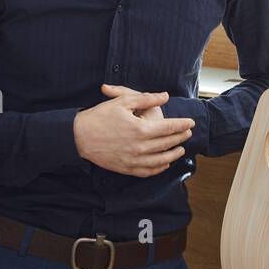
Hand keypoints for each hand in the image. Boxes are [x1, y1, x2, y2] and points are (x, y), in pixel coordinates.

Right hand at [74, 84, 193, 176]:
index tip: (190, 122)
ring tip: (180, 149)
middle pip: (167, 144)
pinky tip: (164, 164)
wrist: (79, 136)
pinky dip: (159, 169)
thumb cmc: (100, 116)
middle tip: (188, 133)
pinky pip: (147, 171)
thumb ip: (146, 98)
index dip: (182, 125)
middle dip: (180, 138)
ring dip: (173, 155)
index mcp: (140, 129)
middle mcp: (139, 147)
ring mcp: (133, 160)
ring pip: (160, 160)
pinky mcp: (126, 168)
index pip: (169, 128)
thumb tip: (164, 96)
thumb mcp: (123, 101)